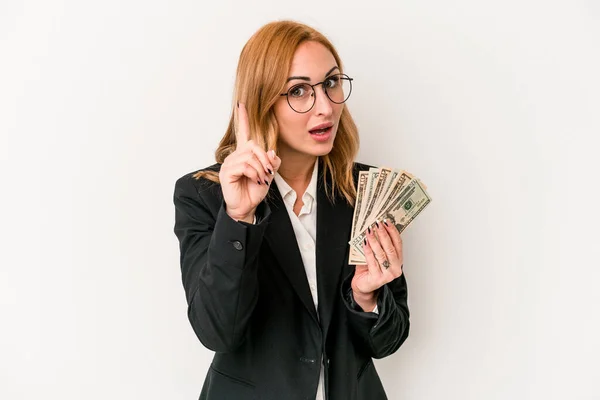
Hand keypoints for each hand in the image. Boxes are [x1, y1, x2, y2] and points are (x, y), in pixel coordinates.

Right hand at [220, 103, 280, 221]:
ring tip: (262, 179)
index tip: (241, 104)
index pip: (243, 132)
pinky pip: (245, 166)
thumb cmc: (255, 190)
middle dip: (265, 158)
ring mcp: (229, 163)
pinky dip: (255, 173)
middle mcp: (235, 155)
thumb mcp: (269, 174)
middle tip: (269, 172)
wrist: (247, 206)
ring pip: (250, 157)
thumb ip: (272, 162)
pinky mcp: (227, 172)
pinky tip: (255, 181)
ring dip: (261, 169)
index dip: (243, 119)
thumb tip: (271, 151)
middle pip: (253, 146)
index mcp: (244, 154)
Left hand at [351, 219, 403, 308]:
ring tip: (369, 231)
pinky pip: (372, 260)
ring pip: (381, 253)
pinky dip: (368, 250)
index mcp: (398, 261)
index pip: (398, 243)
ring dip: (375, 240)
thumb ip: (378, 245)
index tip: (386, 221)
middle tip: (377, 223)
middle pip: (390, 247)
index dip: (393, 231)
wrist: (363, 286)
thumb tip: (375, 228)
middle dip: (384, 233)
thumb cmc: (370, 270)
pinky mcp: (378, 278)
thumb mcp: (377, 256)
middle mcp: (395, 268)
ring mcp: (387, 274)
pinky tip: (365, 242)